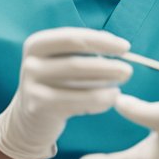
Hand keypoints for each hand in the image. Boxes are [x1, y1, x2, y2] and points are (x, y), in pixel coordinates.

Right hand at [0, 27, 131, 158]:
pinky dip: (99, 100)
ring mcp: (32, 86)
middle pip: (76, 62)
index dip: (102, 41)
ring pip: (78, 83)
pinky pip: (77, 102)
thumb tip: (121, 48)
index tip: (126, 47)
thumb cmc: (56, 85)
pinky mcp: (39, 107)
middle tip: (128, 71)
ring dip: (105, 84)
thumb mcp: (62, 62)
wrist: (29, 120)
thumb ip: (85, 52)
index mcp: (37, 44)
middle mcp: (31, 62)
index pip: (74, 38)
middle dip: (107, 66)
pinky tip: (111, 99)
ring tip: (120, 86)